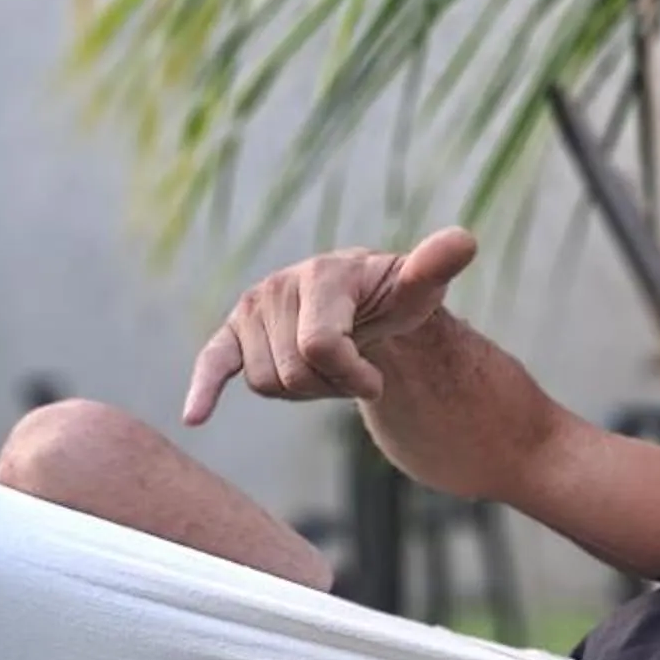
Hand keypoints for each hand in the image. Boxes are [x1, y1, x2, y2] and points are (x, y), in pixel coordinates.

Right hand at [180, 227, 478, 424]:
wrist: (360, 301)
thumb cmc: (392, 297)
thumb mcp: (418, 287)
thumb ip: (435, 267)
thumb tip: (463, 242)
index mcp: (322, 275)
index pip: (322, 347)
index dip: (352, 376)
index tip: (375, 378)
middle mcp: (279, 286)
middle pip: (295, 374)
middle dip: (331, 385)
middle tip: (353, 367)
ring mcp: (253, 309)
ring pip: (268, 385)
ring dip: (304, 390)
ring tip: (326, 364)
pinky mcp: (233, 334)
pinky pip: (214, 363)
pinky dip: (204, 389)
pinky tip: (195, 417)